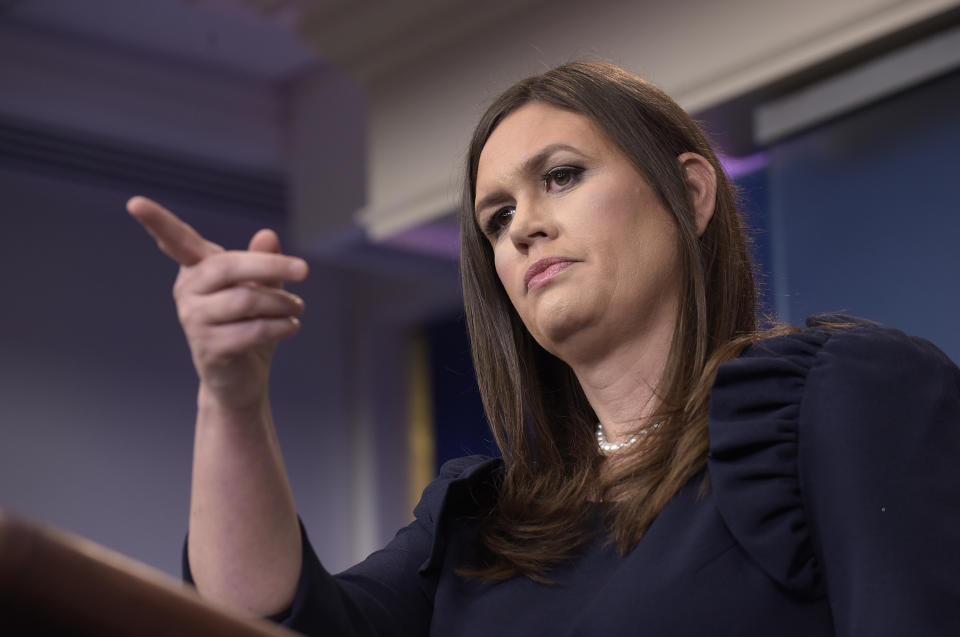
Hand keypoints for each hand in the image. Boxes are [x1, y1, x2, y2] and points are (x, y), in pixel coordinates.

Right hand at [127, 196, 307, 409]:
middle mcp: (187, 292)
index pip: (175, 241)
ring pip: (246, 299)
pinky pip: (252, 330)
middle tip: (304, 270)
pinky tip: (292, 327)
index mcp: (196, 270)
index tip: (134, 202)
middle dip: (271, 266)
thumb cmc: (249, 325)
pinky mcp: (208, 348)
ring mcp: (194, 320)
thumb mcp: (261, 289)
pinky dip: (279, 326)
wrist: (242, 378)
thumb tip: (267, 235)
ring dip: (281, 303)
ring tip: (297, 308)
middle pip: (228, 267)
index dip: (156, 222)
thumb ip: (264, 263)